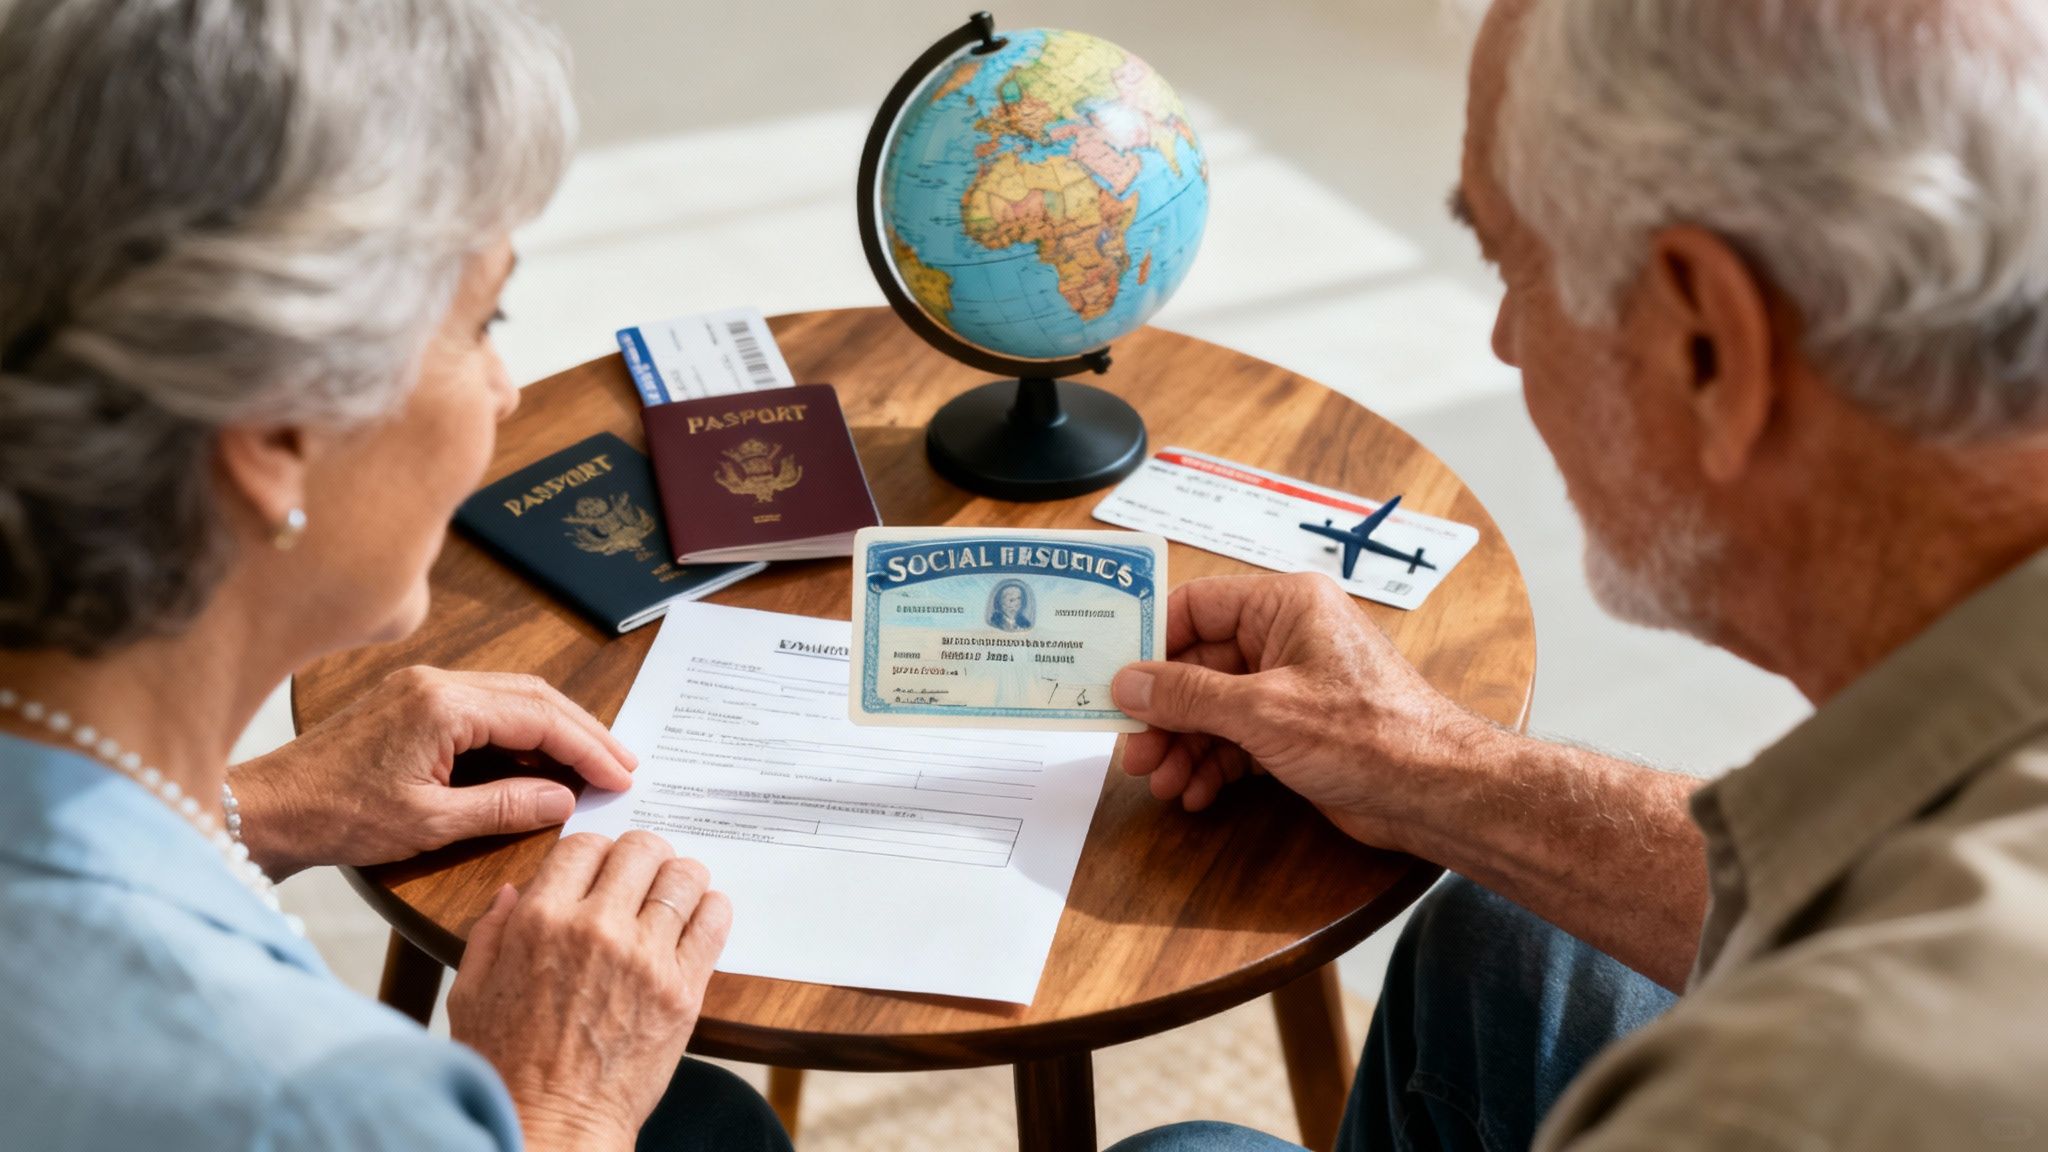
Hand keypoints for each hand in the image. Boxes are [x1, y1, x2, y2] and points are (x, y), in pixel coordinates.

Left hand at [230, 667, 636, 876]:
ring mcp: (423, 687)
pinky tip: (540, 758)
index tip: (622, 776)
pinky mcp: (412, 700)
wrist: (267, 809)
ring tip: (593, 762)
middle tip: (624, 765)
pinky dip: (523, 729)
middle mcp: (436, 682)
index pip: (538, 718)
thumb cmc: (337, 817)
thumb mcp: (430, 823)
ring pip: (513, 697)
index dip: (587, 748)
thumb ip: (504, 807)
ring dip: (557, 728)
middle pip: (534, 696)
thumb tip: (564, 800)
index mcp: (443, 705)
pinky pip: (485, 705)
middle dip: (584, 731)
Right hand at [448, 832, 730, 1151]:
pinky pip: (714, 922)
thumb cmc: (507, 1066)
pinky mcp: (682, 990)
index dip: (596, 853)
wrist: (553, 1124)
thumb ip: (490, 931)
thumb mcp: (471, 992)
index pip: (585, 845)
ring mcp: (645, 958)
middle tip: (642, 877)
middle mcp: (596, 929)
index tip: (602, 869)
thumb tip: (513, 891)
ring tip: (673, 896)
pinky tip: (699, 918)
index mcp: (540, 921)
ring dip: (680, 880)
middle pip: (641, 850)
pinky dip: (712, 910)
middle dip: (643, 857)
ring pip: (684, 878)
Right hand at [1109, 573, 1497, 848]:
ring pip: (1214, 707)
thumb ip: (1187, 695)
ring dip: (1183, 745)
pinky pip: (1237, 737)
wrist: (1437, 793)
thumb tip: (1128, 684)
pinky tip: (1195, 791)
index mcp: (1285, 605)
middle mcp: (1288, 636)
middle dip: (1162, 713)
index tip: (1111, 678)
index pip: (1195, 606)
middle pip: (1198, 665)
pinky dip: (1213, 763)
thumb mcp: (1262, 711)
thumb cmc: (1373, 734)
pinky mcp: (1299, 728)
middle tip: (1131, 750)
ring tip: (1162, 782)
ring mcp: (1293, 684)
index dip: (1149, 644)